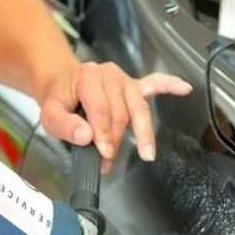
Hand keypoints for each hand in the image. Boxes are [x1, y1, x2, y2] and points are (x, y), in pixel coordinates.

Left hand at [38, 64, 192, 171]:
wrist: (62, 86)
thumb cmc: (59, 100)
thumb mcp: (50, 114)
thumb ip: (64, 125)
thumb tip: (85, 136)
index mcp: (88, 78)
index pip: (101, 108)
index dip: (103, 133)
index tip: (103, 153)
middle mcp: (109, 75)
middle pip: (121, 111)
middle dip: (117, 138)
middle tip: (109, 159)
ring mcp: (124, 80)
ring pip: (138, 106)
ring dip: (143, 131)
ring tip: (147, 152)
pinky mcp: (134, 85)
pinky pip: (154, 83)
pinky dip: (169, 85)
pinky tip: (184, 88)